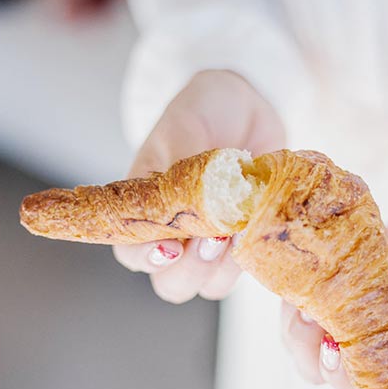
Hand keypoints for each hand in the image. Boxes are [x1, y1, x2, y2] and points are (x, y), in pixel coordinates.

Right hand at [113, 69, 284, 301]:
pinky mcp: (244, 240)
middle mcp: (174, 233)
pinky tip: (256, 227)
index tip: (171, 246)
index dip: (146, 258)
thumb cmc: (205, 110)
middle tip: (213, 237)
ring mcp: (210, 241)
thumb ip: (182, 161)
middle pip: (171, 283)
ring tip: (237, 230)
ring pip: (209, 285)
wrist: (249, 103)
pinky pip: (244, 270)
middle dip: (191, 269)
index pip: (131, 251)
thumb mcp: (186, 125)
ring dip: (223, 268)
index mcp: (144, 208)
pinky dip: (251, 256)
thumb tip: (188, 194)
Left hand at [282, 198, 387, 388]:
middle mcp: (374, 342)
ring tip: (307, 283)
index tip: (335, 343)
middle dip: (305, 344)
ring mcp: (357, 309)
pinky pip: (313, 284)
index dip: (339, 374)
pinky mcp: (351, 273)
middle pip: (317, 365)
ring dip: (295, 311)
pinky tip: (313, 255)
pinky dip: (305, 275)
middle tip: (310, 310)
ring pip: (304, 328)